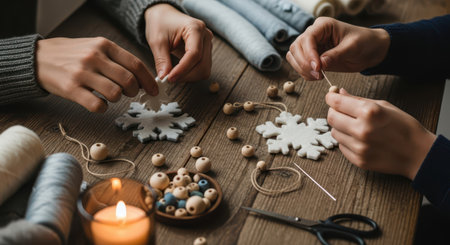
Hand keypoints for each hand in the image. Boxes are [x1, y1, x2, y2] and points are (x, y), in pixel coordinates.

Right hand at [36, 37, 157, 111]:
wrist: (39, 58)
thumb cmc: (73, 54)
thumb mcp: (95, 47)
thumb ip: (117, 59)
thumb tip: (142, 77)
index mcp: (104, 45)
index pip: (135, 64)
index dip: (148, 80)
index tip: (154, 90)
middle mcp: (94, 57)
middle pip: (128, 80)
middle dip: (134, 91)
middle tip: (130, 94)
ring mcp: (82, 73)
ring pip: (115, 93)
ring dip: (118, 99)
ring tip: (111, 96)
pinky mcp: (71, 89)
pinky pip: (98, 105)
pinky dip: (103, 108)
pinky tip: (99, 103)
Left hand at [144, 3, 212, 82]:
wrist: (164, 16)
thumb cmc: (160, 23)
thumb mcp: (157, 41)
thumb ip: (162, 60)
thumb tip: (164, 77)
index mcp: (195, 28)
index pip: (194, 54)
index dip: (183, 69)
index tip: (170, 78)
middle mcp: (205, 36)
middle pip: (202, 65)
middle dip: (186, 75)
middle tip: (169, 79)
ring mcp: (207, 44)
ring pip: (204, 69)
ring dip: (189, 77)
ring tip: (173, 76)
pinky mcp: (205, 52)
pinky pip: (202, 68)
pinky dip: (191, 74)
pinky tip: (179, 73)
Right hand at [287, 17, 389, 79]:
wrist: (370, 50)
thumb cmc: (364, 42)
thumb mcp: (353, 47)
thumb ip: (336, 55)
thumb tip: (321, 64)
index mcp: (323, 26)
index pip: (308, 38)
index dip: (309, 54)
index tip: (318, 67)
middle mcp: (314, 34)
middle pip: (296, 48)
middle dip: (304, 63)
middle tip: (318, 74)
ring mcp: (311, 46)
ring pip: (293, 57)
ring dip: (302, 69)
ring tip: (318, 76)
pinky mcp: (312, 57)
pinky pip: (299, 65)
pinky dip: (304, 73)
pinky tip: (317, 77)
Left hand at [326, 89, 435, 179]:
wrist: (418, 153)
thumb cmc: (404, 127)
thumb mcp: (384, 106)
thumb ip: (358, 100)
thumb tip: (340, 93)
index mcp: (369, 112)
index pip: (337, 102)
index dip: (330, 97)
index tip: (331, 96)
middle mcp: (362, 130)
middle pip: (331, 118)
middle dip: (333, 111)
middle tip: (341, 111)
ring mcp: (359, 147)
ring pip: (335, 133)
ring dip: (340, 127)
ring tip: (355, 126)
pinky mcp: (358, 160)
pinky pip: (342, 146)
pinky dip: (346, 141)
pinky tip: (360, 139)